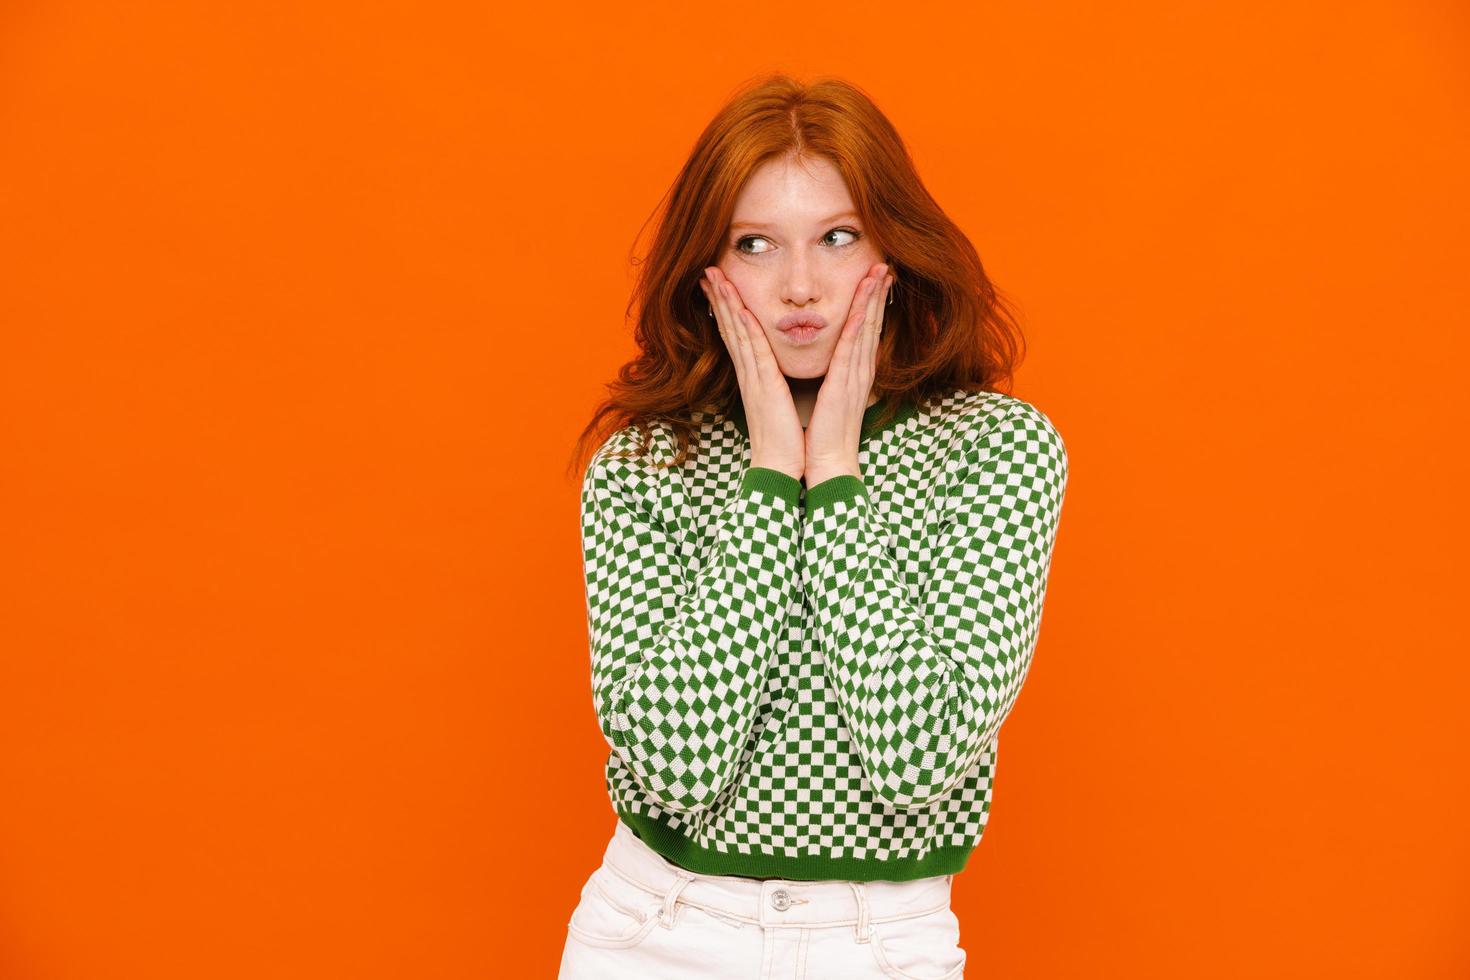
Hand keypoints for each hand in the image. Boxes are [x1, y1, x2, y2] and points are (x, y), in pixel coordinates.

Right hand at [700, 267, 804, 480]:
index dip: (726, 307)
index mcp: (754, 375)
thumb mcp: (780, 402)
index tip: (718, 284)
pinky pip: (753, 349)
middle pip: (730, 325)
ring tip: (714, 275)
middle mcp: (748, 372)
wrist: (781, 465)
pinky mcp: (762, 385)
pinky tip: (738, 308)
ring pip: (736, 330)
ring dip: (725, 301)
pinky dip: (744, 326)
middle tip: (707, 270)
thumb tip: (777, 371)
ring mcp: (752, 377)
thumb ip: (775, 382)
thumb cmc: (785, 437)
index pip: (737, 334)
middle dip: (718, 296)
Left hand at [804, 263, 892, 486]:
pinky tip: (863, 306)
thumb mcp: (830, 396)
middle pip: (873, 323)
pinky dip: (858, 327)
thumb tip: (830, 361)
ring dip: (872, 299)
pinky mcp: (844, 386)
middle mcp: (860, 371)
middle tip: (885, 264)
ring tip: (879, 272)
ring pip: (866, 330)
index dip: (872, 302)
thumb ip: (833, 375)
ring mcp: (855, 377)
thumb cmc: (824, 433)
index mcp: (855, 372)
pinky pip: (851, 351)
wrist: (827, 463)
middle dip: (878, 292)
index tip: (877, 277)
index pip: (866, 329)